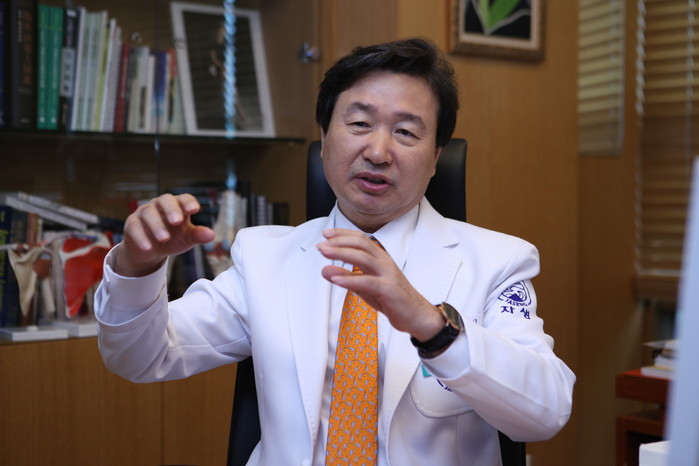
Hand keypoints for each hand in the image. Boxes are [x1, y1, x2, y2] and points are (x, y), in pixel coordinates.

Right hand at [116, 193, 214, 276]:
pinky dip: (141, 237)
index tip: (194, 209)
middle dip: (171, 209)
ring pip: (148, 213)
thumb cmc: (173, 239)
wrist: (151, 251)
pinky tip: (148, 247)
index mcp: (177, 206)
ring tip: (164, 239)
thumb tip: (211, 235)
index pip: (183, 198)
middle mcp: (160, 206)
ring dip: (157, 226)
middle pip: (165, 200)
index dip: (188, 202)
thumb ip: (197, 235)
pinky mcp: (132, 224)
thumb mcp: (187, 239)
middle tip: (176, 221)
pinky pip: (134, 227)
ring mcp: (144, 213)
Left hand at [316, 228, 443, 340]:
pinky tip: (335, 278)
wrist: (415, 315)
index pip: (360, 239)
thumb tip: (325, 269)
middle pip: (361, 244)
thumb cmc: (391, 298)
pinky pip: (367, 282)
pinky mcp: (388, 289)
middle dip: (339, 242)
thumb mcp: (364, 286)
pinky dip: (349, 279)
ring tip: (324, 253)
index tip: (326, 234)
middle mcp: (384, 262)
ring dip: (342, 253)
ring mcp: (387, 274)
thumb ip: (346, 277)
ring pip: (363, 258)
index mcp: (380, 258)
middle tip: (321, 244)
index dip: (342, 234)